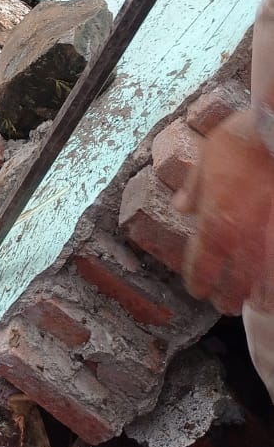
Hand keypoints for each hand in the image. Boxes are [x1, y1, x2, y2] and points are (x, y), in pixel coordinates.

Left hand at [175, 109, 273, 312]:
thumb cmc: (240, 140)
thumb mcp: (206, 159)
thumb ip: (195, 189)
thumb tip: (182, 207)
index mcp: (214, 219)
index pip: (201, 261)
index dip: (198, 280)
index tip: (196, 291)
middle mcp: (240, 236)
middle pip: (233, 279)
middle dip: (227, 295)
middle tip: (224, 306)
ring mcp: (267, 237)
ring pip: (263, 279)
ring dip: (257, 295)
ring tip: (255, 304)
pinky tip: (273, 287)